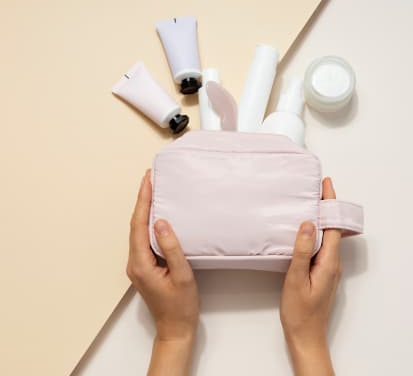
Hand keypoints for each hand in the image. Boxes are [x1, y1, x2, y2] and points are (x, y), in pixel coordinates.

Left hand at [127, 169, 198, 375]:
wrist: (175, 329)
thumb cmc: (180, 306)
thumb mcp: (182, 276)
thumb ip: (171, 248)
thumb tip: (160, 221)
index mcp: (140, 263)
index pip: (138, 224)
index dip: (143, 200)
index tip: (147, 180)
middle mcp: (134, 262)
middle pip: (135, 225)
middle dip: (142, 200)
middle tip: (150, 179)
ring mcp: (138, 265)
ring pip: (138, 231)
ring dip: (145, 210)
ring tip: (153, 191)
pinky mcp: (144, 267)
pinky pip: (144, 240)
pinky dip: (149, 223)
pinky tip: (157, 215)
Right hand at [280, 177, 342, 375]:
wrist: (306, 336)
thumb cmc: (300, 312)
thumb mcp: (296, 280)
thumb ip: (303, 251)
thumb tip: (309, 225)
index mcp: (329, 262)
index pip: (333, 226)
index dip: (331, 204)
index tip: (327, 185)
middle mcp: (333, 263)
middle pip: (334, 229)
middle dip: (328, 207)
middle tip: (320, 188)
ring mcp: (329, 269)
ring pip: (328, 237)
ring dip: (323, 219)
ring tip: (313, 203)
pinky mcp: (323, 274)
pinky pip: (323, 247)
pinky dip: (318, 233)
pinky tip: (308, 230)